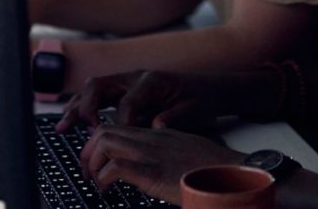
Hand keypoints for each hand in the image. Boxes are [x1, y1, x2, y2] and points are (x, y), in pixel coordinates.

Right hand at [57, 70, 228, 131]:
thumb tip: (154, 125)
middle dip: (87, 107)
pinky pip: (99, 95)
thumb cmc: (200, 99)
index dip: (120, 123)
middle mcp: (136, 77)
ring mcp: (128, 81)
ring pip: (94, 88)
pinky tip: (73, 122)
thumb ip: (172, 117)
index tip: (115, 142)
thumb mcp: (192, 109)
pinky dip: (84, 107)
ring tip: (62, 127)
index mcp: (152, 81)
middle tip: (80, 129)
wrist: (208, 86)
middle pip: (101, 86)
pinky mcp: (125, 89)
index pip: (127, 102)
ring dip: (77, 106)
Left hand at [80, 124, 240, 202]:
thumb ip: (165, 151)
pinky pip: (115, 167)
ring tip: (94, 181)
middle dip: (87, 151)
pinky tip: (106, 191)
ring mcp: (150, 152)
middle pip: (105, 129)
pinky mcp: (152, 171)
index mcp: (158, 133)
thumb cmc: (211, 168)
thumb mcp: (183, 153)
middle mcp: (150, 137)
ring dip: (92, 162)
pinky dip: (103, 179)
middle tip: (88, 173)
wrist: (229, 173)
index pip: (119, 126)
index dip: (100, 143)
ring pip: (104, 141)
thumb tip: (151, 167)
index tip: (96, 161)